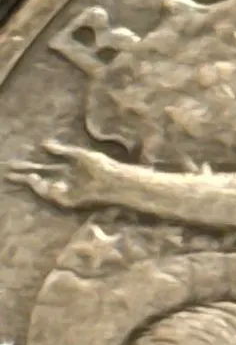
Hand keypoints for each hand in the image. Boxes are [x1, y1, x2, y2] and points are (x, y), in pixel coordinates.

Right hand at [7, 139, 123, 209]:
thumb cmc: (102, 166)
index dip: (28, 166)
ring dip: (32, 183)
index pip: (42, 167)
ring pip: (43, 188)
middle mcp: (64, 179)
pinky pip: (52, 196)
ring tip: (22, 177)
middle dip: (23, 176)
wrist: (115, 180)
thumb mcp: (79, 154)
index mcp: (66, 168)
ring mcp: (66, 190)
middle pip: (39, 177)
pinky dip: (45, 190)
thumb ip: (61, 150)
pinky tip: (42, 182)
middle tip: (7, 172)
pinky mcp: (69, 200)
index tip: (13, 163)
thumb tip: (43, 144)